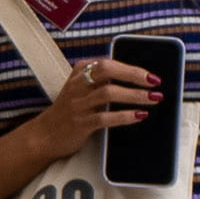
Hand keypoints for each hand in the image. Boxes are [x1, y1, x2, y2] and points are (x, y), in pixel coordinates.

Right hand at [13, 56, 161, 163]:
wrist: (44, 136)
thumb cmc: (70, 111)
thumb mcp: (81, 89)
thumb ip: (102, 81)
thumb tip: (138, 79)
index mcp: (79, 72)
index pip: (108, 63)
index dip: (131, 67)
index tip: (150, 74)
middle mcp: (77, 85)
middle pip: (108, 71)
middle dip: (134, 75)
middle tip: (154, 82)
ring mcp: (78, 104)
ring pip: (108, 93)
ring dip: (134, 95)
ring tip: (153, 99)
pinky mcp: (80, 123)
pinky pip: (105, 117)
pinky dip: (125, 116)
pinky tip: (139, 116)